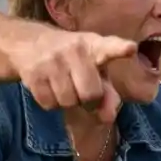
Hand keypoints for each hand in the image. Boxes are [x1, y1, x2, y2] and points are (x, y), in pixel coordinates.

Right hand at [14, 28, 136, 122]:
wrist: (29, 43)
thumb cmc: (73, 59)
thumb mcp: (94, 68)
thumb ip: (108, 92)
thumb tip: (108, 117)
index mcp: (95, 46)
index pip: (110, 47)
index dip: (121, 49)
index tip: (130, 48)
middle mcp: (75, 50)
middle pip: (91, 94)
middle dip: (89, 101)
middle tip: (83, 93)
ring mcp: (52, 61)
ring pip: (68, 102)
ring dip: (68, 102)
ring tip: (65, 87)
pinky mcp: (34, 73)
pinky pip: (49, 104)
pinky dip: (51, 103)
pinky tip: (49, 88)